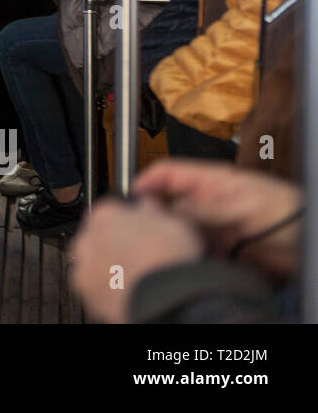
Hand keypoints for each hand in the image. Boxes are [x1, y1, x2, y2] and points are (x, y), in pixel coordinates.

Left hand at [68, 196, 204, 322]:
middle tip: (139, 256)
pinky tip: (128, 290)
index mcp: (106, 214)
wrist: (164, 298)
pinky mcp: (86, 293)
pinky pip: (95, 287)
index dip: (128, 222)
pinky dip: (107, 288)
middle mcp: (88, 237)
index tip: (139, 230)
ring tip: (136, 276)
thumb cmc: (168, 258)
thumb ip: (152, 210)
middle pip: (98, 236)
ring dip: (109, 267)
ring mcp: (84, 267)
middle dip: (114, 244)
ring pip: (94, 262)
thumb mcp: (172, 221)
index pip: (111, 210)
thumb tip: (147, 205)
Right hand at [132, 158, 301, 278]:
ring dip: (168, 235)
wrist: (311, 243)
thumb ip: (202, 206)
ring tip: (161, 244)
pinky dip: (185, 254)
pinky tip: (183, 259)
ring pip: (176, 227)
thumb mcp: (241, 204)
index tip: (130, 197)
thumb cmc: (288, 212)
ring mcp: (212, 224)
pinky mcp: (219, 248)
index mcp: (211, 180)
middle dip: (152, 213)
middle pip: (166, 202)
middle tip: (143, 227)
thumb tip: (164, 207)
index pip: (167, 173)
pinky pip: (191, 249)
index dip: (146, 181)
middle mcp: (207, 201)